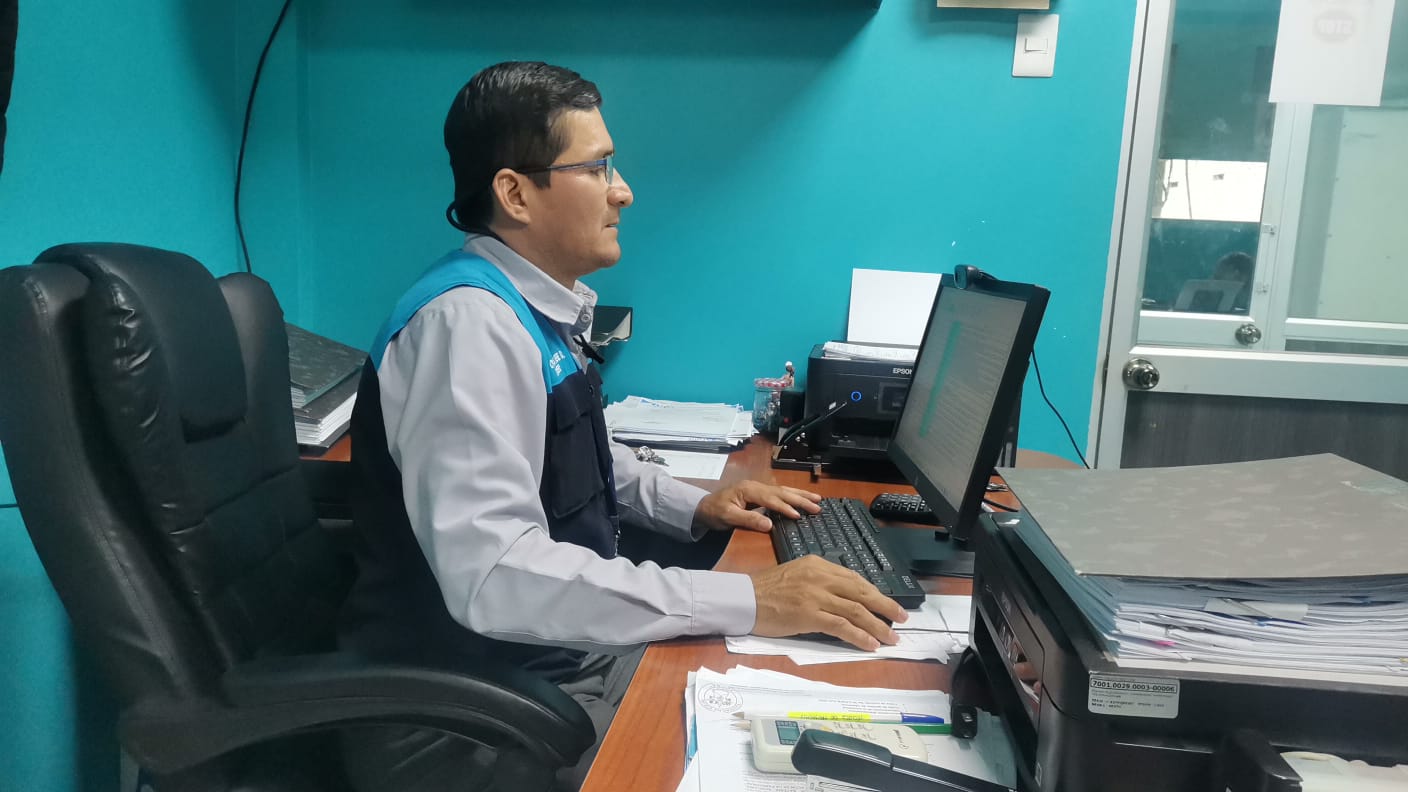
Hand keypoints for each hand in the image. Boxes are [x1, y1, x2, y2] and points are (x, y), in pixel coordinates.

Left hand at [693, 480, 820, 532]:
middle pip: (781, 492)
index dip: (785, 507)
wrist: (703, 507)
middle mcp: (756, 486)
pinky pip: (779, 493)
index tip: (799, 515)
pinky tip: (801, 498)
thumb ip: (748, 520)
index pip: (771, 499)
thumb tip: (769, 524)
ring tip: (817, 499)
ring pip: (783, 490)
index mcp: (749, 490)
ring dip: (800, 495)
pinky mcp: (759, 493)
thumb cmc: (714, 512)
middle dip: (800, 499)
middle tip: (817, 506)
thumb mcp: (728, 517)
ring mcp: (758, 488)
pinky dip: (792, 496)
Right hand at [749, 556, 908, 650]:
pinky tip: (870, 643)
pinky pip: (841, 626)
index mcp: (818, 565)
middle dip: (886, 606)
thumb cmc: (766, 590)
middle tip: (902, 618)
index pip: (855, 579)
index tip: (888, 604)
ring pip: (856, 610)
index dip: (875, 593)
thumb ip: (821, 581)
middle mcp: (820, 577)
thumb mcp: (798, 574)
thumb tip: (845, 598)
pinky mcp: (809, 614)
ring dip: (878, 625)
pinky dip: (859, 635)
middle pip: (862, 592)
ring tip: (891, 637)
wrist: (744, 598)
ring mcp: (815, 595)